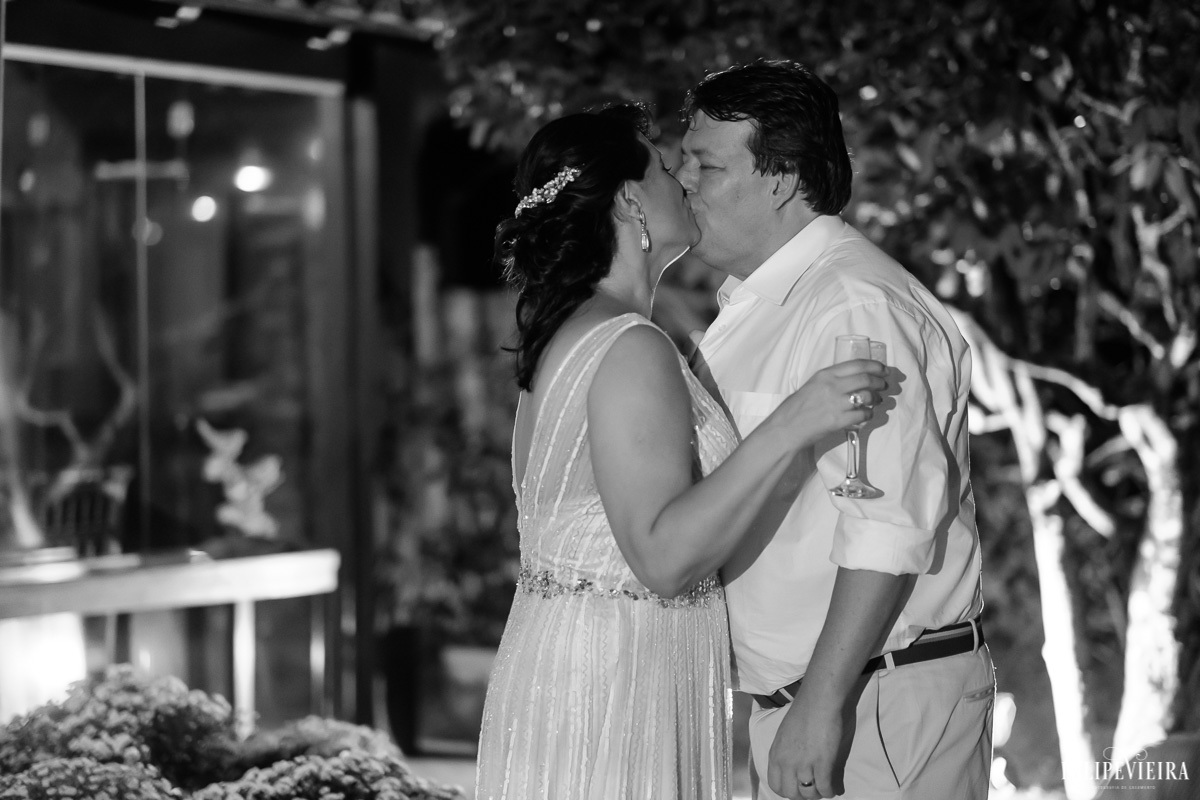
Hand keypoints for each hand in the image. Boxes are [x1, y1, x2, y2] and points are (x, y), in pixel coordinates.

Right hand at [766, 359, 886, 446]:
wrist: (786, 429)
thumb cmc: (795, 408)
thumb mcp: (811, 385)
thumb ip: (830, 381)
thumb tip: (852, 381)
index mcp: (825, 374)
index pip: (857, 365)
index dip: (874, 366)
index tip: (883, 369)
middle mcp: (832, 386)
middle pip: (866, 379)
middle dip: (879, 382)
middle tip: (883, 386)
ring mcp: (836, 404)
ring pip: (867, 397)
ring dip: (876, 399)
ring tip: (876, 401)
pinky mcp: (838, 421)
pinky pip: (862, 415)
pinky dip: (868, 414)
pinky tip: (866, 414)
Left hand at [768, 690, 847, 798]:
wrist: (821, 698)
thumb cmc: (806, 710)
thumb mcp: (788, 734)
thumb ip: (790, 753)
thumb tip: (798, 769)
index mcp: (776, 753)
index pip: (776, 785)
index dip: (789, 790)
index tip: (799, 786)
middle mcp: (786, 762)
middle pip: (791, 793)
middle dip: (803, 794)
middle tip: (814, 788)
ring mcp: (803, 764)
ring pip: (809, 794)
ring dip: (819, 793)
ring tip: (826, 786)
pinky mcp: (822, 764)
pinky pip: (825, 788)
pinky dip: (831, 790)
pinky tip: (835, 786)